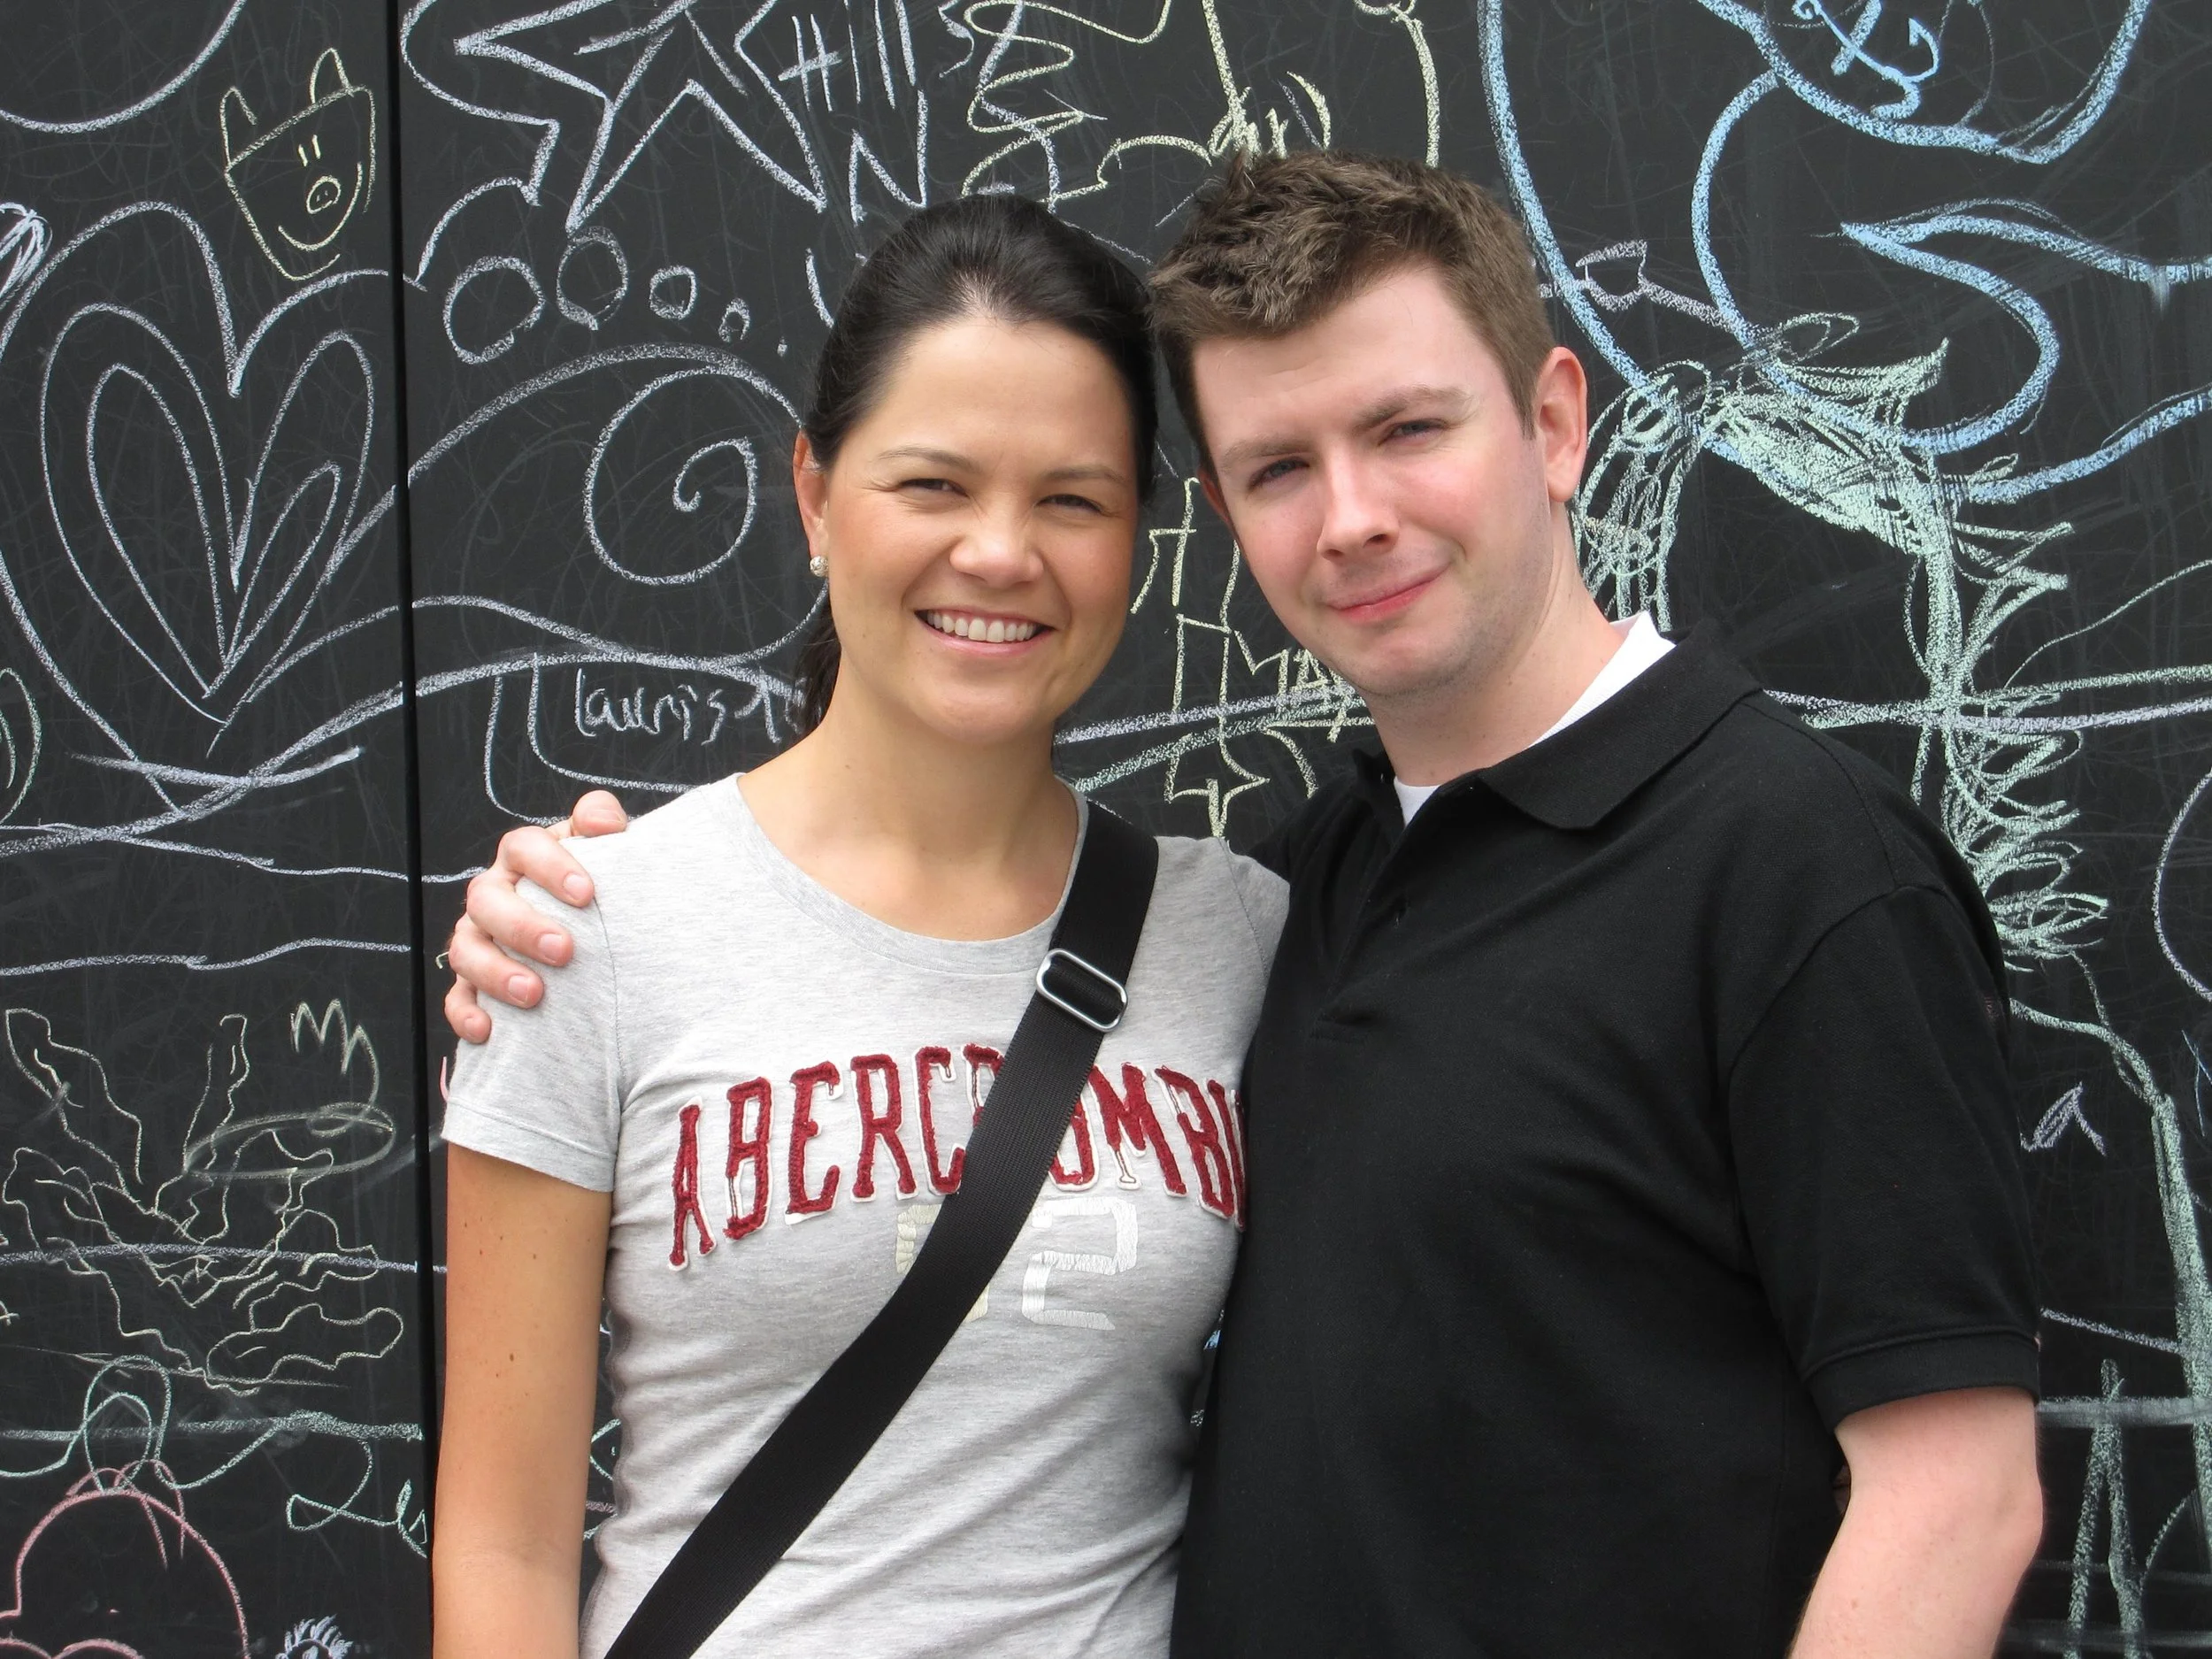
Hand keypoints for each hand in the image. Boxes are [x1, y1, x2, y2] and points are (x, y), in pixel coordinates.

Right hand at [444, 791, 628, 1042]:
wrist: (591, 926)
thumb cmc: (594, 886)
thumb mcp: (604, 849)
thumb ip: (602, 822)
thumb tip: (605, 822)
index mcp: (523, 856)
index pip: (524, 847)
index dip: (550, 867)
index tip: (586, 893)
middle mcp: (493, 893)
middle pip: (488, 900)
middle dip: (523, 927)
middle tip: (565, 951)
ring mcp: (477, 937)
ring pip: (466, 950)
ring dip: (496, 973)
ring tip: (534, 995)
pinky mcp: (471, 981)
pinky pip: (457, 997)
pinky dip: (467, 1013)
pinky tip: (488, 1030)